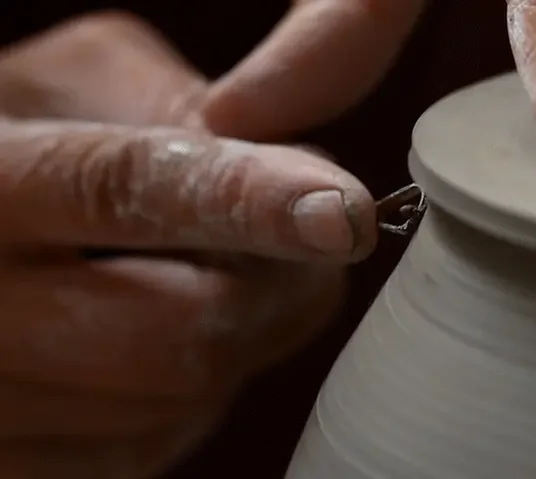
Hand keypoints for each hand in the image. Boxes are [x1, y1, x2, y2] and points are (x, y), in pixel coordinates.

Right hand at [0, 12, 377, 477]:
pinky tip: (165, 332)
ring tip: (208, 273)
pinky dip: (196, 390)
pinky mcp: (22, 462)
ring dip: (242, 334)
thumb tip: (307, 180)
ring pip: (185, 399)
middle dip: (281, 288)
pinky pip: (157, 446)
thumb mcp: (80, 84)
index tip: (345, 214)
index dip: (246, 203)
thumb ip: (182, 112)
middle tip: (316, 236)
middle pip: (182, 333)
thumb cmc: (26, 139)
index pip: (122, 191)